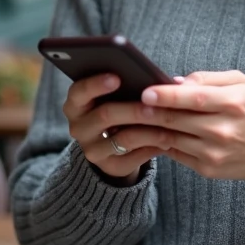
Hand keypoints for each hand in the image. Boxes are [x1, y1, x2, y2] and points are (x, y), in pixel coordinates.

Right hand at [63, 73, 177, 184]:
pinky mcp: (108, 167)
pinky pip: (132, 157)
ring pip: (122, 139)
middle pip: (105, 115)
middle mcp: (78, 128)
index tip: (117, 77)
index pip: (79, 92)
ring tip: (170, 123)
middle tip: (155, 103)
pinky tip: (167, 139)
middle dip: (133, 108)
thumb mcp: (114, 97)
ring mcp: (92, 150)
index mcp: (75, 104)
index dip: (96, 84)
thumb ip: (128, 86)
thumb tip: (166, 81)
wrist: (112, 146)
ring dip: (149, 130)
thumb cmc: (117, 108)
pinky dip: (152, 147)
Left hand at [137, 71, 244, 195]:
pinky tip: (147, 132)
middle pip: (176, 120)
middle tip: (125, 103)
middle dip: (147, 112)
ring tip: (128, 118)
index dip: (166, 96)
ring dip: (147, 128)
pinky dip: (160, 142)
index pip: (192, 99)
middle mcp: (223, 130)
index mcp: (232, 103)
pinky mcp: (209, 170)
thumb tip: (175, 82)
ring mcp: (215, 153)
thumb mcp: (242, 83)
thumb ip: (208, 79)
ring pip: (171, 138)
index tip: (145, 91)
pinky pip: (176, 154)